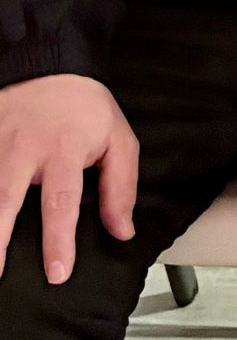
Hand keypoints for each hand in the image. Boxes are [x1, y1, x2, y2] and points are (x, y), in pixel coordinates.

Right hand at [0, 75, 138, 284]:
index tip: (57, 272)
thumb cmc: (86, 110)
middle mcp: (25, 150)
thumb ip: (121, 187)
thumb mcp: (118, 140)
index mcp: (65, 150)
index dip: (60, 240)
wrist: (49, 67)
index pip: (62, 202)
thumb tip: (122, 230)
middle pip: (6, 200)